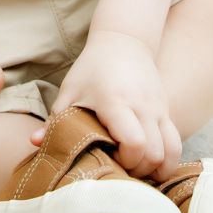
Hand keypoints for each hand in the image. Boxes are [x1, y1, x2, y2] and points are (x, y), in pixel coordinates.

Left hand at [29, 28, 181, 179]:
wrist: (124, 41)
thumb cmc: (92, 69)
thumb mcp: (70, 90)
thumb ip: (55, 119)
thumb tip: (35, 144)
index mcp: (116, 102)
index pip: (134, 143)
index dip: (125, 160)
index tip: (109, 159)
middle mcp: (143, 107)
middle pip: (154, 154)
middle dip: (138, 170)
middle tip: (119, 168)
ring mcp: (159, 109)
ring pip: (172, 152)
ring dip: (156, 168)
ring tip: (136, 169)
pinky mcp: (167, 111)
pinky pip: (177, 144)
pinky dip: (167, 159)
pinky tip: (150, 163)